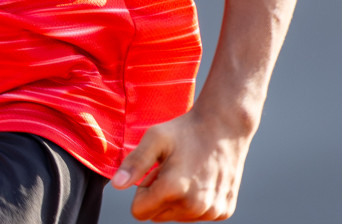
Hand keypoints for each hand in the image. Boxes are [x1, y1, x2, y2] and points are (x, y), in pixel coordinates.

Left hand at [110, 109, 252, 220]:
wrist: (224, 127)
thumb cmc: (186, 130)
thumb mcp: (155, 138)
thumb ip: (134, 163)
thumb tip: (117, 185)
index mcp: (174, 189)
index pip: (139, 212)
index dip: (142, 191)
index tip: (154, 172)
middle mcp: (194, 206)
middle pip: (157, 216)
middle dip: (158, 195)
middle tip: (170, 170)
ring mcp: (212, 211)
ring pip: (176, 217)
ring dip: (176, 199)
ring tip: (186, 172)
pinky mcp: (224, 211)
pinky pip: (196, 216)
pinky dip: (194, 201)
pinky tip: (200, 178)